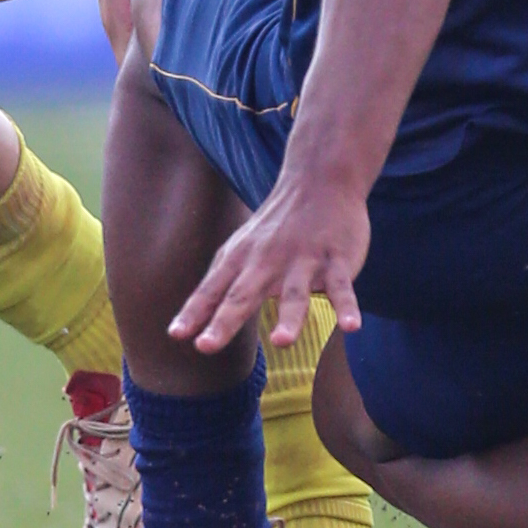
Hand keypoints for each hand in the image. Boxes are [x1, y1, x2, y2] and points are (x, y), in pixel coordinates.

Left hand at [171, 174, 370, 357]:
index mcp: (242, 259)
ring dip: (290, 318)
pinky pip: (341, 288)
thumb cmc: (275, 226)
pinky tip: (351, 327)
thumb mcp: (240, 249)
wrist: (320, 180)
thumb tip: (184, 325)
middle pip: (244, 295)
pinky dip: (347, 307)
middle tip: (206, 347)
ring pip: (296, 293)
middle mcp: (268, 261)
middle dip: (225, 321)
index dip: (194, 312)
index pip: (213, 290)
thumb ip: (217, 286)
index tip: (176, 335)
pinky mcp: (336, 261)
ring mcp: (304, 260)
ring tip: (282, 342)